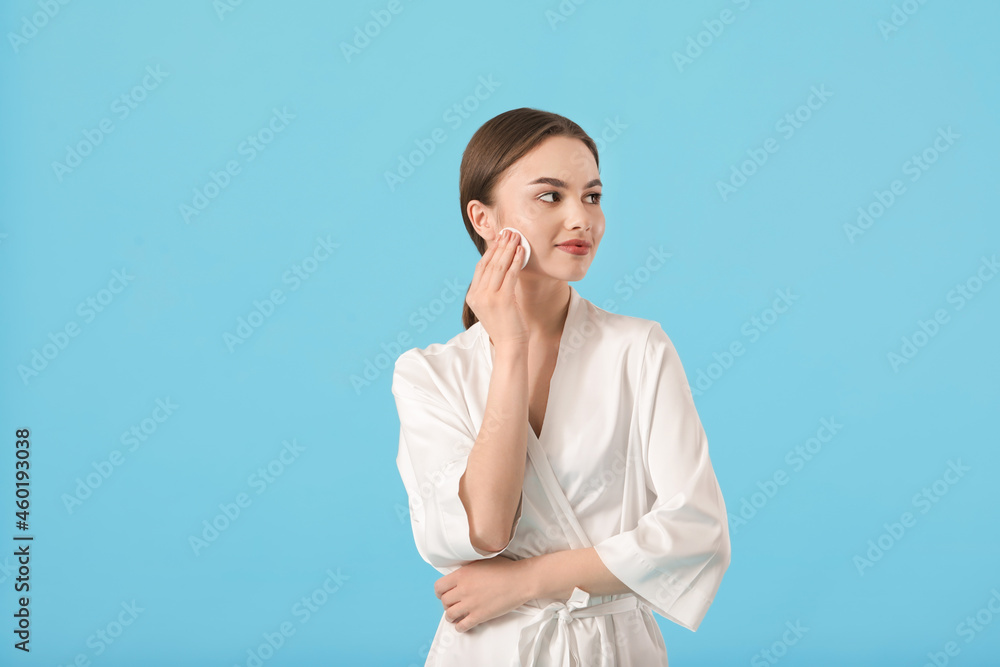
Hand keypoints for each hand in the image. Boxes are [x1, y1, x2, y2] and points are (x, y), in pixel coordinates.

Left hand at [434, 555, 531, 632]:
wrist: (520, 580)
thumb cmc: (505, 568)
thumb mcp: (481, 561)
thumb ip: (467, 570)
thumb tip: (459, 576)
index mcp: (462, 574)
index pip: (439, 587)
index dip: (440, 592)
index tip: (444, 593)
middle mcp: (463, 589)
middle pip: (444, 602)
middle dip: (447, 604)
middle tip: (453, 604)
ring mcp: (471, 604)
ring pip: (450, 615)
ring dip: (451, 616)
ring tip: (456, 615)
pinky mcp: (480, 616)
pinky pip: (462, 626)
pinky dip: (460, 627)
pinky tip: (463, 624)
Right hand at [466, 228, 527, 347]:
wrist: (509, 345)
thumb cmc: (505, 326)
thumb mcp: (492, 305)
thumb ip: (491, 289)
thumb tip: (500, 269)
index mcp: (472, 296)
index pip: (481, 267)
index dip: (491, 251)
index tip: (500, 239)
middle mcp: (477, 295)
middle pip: (489, 264)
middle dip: (500, 246)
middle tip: (509, 232)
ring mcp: (488, 297)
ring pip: (499, 266)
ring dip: (509, 249)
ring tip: (516, 237)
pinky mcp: (502, 300)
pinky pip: (511, 275)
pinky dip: (517, 261)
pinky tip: (522, 251)